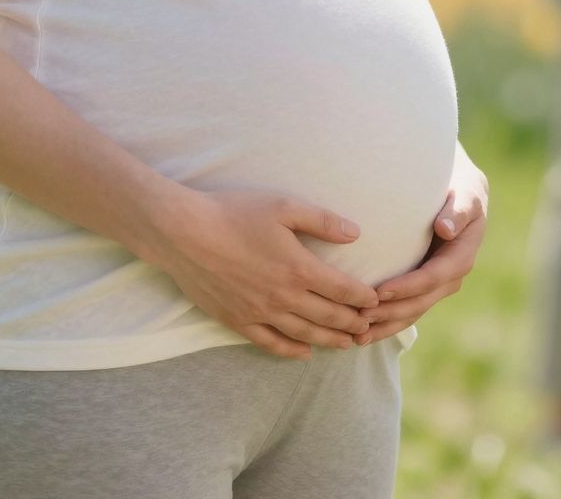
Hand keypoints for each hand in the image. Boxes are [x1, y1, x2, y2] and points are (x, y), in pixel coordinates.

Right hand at [147, 188, 380, 358]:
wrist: (184, 234)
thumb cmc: (235, 213)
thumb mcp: (284, 206)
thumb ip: (322, 220)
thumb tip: (356, 233)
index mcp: (299, 268)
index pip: (343, 290)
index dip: (364, 298)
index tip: (377, 301)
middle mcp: (283, 296)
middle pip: (328, 317)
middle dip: (353, 323)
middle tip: (369, 328)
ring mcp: (259, 312)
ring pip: (304, 334)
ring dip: (330, 341)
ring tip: (347, 345)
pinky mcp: (237, 321)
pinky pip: (270, 343)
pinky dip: (291, 351)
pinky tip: (304, 353)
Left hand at [358, 150, 489, 345]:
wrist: (461, 196)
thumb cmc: (461, 190)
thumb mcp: (467, 195)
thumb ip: (459, 210)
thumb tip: (445, 229)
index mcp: (461, 257)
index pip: (432, 277)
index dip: (407, 287)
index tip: (380, 291)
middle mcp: (450, 278)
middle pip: (419, 302)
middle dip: (390, 312)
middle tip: (360, 317)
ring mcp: (437, 287)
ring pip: (411, 313)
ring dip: (385, 326)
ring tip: (357, 336)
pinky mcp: (422, 289)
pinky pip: (405, 310)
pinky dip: (385, 324)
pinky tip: (362, 334)